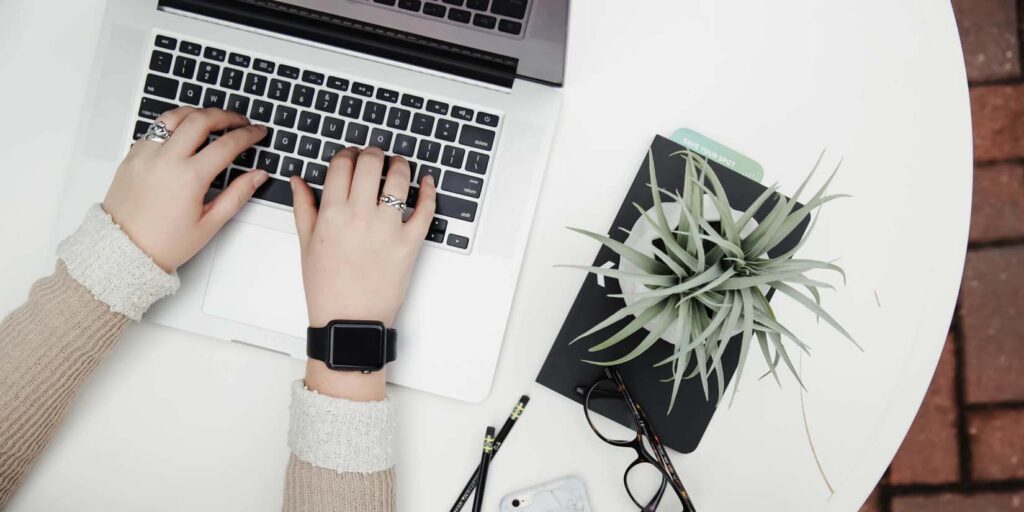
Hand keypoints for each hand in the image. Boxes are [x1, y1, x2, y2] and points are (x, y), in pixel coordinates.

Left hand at [103, 107, 268, 271]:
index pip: (227, 144)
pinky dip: (173, 125)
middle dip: (226, 115)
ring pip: (174, 116)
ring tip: (211, 119)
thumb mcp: (209, 224)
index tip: (257, 132)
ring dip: (197, 113)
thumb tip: (257, 176)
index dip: (248, 135)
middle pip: (201, 119)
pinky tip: (184, 134)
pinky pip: (155, 129)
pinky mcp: (132, 156)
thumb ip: (237, 195)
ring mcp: (146, 155)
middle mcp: (166, 160)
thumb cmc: (164, 243)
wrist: (123, 251)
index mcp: (189, 178)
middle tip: (239, 121)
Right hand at [291, 147, 435, 399]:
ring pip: (399, 178)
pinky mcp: (410, 243)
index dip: (347, 154)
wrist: (349, 320)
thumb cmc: (327, 288)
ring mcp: (388, 228)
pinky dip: (429, 191)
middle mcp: (360, 215)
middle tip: (375, 156)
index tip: (351, 156)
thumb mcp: (306, 244)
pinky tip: (426, 182)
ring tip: (398, 165)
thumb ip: (303, 207)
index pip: (342, 164)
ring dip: (400, 164)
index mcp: (332, 213)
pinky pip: (425, 209)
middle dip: (373, 153)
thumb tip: (299, 180)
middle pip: (371, 163)